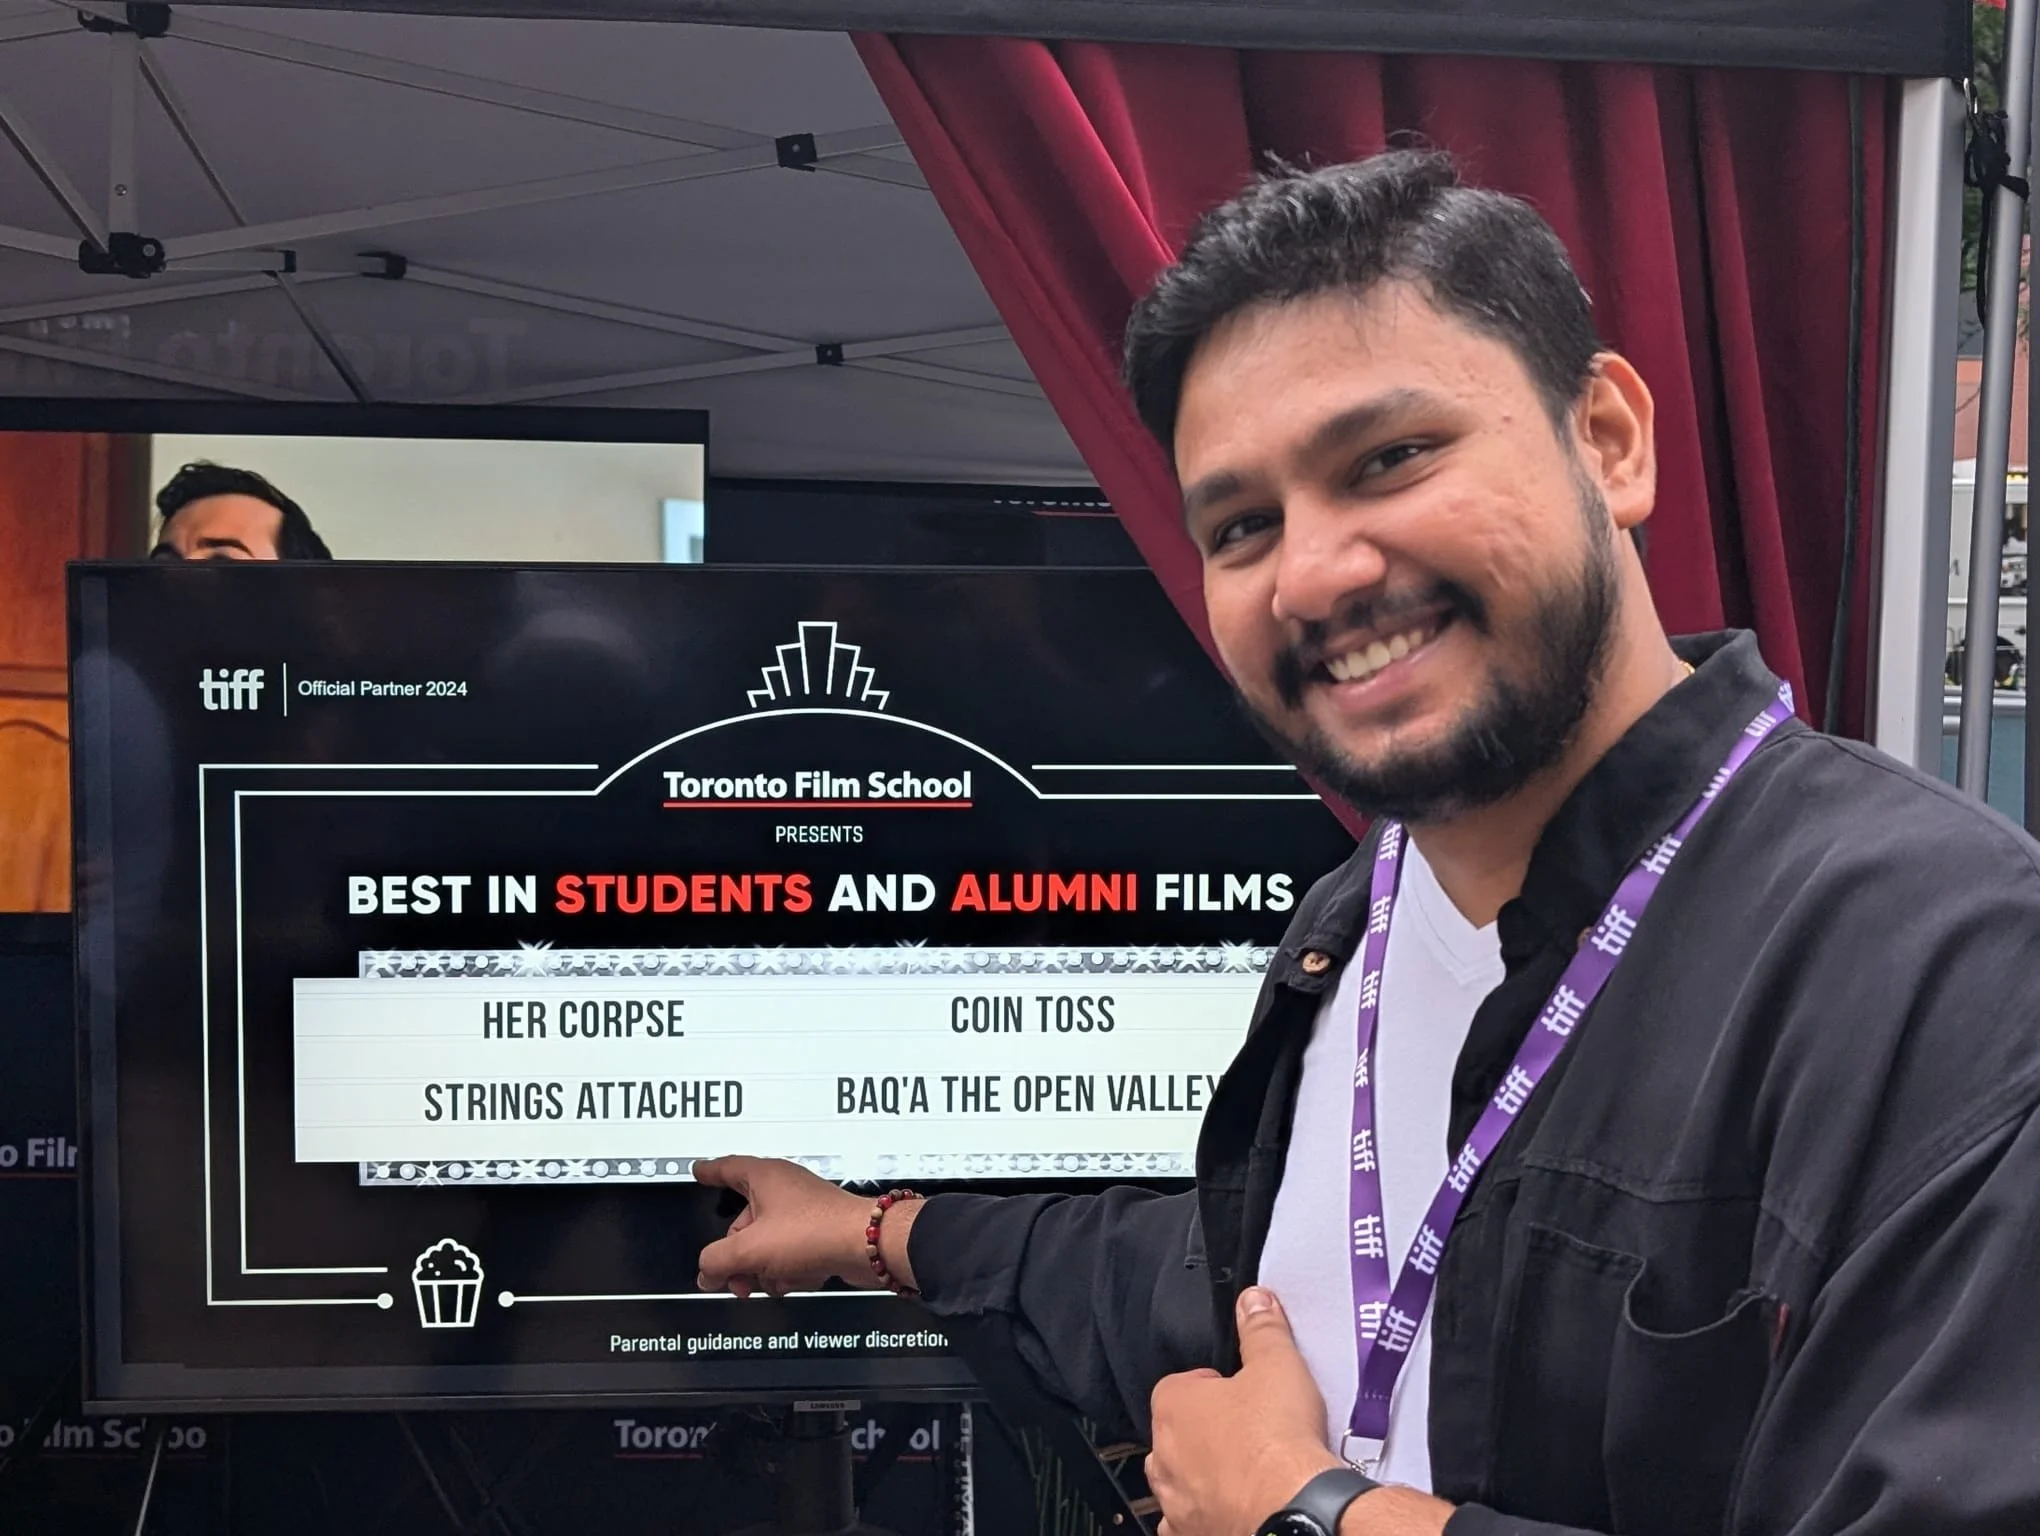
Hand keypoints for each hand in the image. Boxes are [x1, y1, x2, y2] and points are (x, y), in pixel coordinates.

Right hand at [693, 1156, 895, 1296]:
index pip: (726, 1168)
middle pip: (743, 1222)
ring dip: (765, 1269)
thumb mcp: (750, 1249)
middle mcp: (784, 1189)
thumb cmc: (816, 1230)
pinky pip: (790, 1255)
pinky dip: (789, 1271)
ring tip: (773, 1280)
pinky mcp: (819, 1233)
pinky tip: (797, 1278)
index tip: (699, 1171)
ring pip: (767, 1244)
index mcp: (764, 1177)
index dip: (709, 1171)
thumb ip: (717, 1260)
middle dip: (737, 1255)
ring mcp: (803, 1211)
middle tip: (734, 1277)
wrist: (866, 1246)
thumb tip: (706, 1271)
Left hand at [1147, 1288, 1453, 1535]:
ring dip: (1201, 1476)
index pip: (1180, 1385)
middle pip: (1176, 1434)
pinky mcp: (1193, 1534)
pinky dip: (1205, 1516)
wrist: (1294, 1510)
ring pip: (1178, 1481)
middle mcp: (1164, 1456)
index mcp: (1173, 1407)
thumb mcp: (1277, 1366)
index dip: (1213, 1386)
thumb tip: (1254, 1302)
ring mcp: (1176, 1502)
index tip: (1239, 1390)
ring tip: (1244, 1472)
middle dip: (1205, 1431)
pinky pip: (1186, 1524)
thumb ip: (1262, 1329)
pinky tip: (1234, 1508)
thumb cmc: (1277, 1443)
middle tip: (1246, 1430)